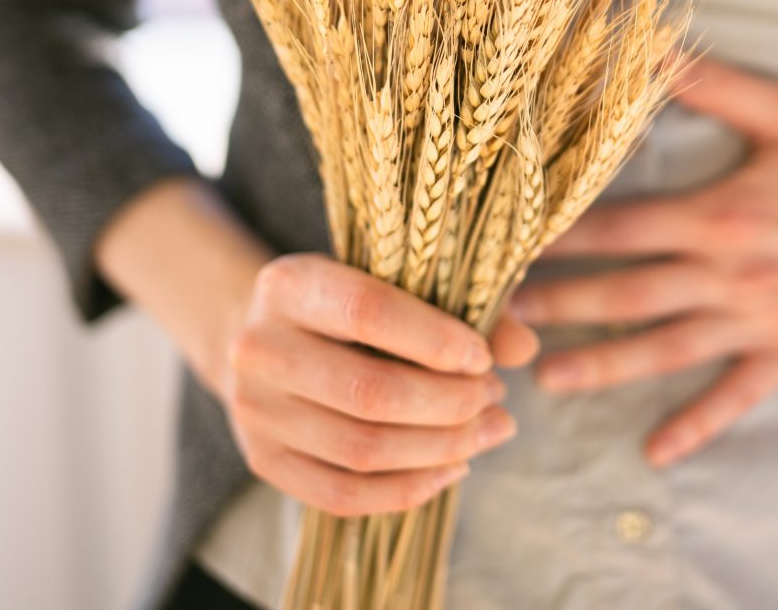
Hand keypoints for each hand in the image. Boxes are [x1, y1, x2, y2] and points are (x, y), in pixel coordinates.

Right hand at [222, 253, 539, 516]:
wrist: (267, 338)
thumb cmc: (348, 305)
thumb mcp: (393, 282)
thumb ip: (462, 306)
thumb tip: (524, 348)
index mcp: (288, 284)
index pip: (368, 312)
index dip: (435, 340)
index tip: (483, 359)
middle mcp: (257, 348)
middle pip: (368, 392)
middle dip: (451, 403)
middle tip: (496, 397)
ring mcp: (253, 411)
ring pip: (361, 450)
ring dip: (442, 448)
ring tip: (490, 430)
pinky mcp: (263, 461)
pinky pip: (343, 496)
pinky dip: (409, 490)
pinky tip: (452, 467)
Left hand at [508, 57, 777, 466]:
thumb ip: (708, 82)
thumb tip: (643, 42)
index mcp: (724, 212)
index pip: (621, 228)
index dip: (561, 238)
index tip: (508, 244)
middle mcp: (736, 273)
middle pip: (629, 294)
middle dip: (560, 306)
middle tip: (498, 317)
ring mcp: (763, 319)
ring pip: (667, 351)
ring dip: (603, 367)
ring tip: (543, 379)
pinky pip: (737, 395)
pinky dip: (696, 426)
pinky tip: (655, 452)